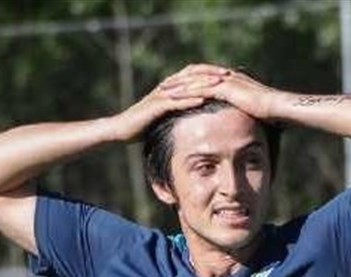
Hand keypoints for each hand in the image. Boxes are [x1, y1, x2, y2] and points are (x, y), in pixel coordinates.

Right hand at [109, 65, 228, 141]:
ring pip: (186, 86)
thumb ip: (176, 112)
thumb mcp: (163, 117)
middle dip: (210, 74)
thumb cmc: (141, 125)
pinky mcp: (155, 107)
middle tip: (229, 73)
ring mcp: (160, 96)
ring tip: (220, 84)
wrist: (120, 129)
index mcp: (169, 88)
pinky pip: (175, 101)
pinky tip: (202, 100)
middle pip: (192, 75)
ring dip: (203, 84)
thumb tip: (191, 117)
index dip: (209, 72)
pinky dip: (189, 100)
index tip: (227, 75)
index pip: (192, 74)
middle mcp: (166, 88)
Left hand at [167, 64, 281, 120]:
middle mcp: (227, 77)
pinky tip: (173, 96)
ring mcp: (226, 81)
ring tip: (162, 90)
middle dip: (180, 80)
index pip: (206, 78)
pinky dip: (186, 91)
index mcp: (232, 81)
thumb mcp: (252, 113)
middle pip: (197, 75)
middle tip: (164, 85)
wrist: (281, 109)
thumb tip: (239, 125)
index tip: (177, 88)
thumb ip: (243, 114)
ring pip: (196, 79)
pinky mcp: (226, 88)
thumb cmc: (272, 115)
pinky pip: (200, 88)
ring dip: (178, 84)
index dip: (191, 82)